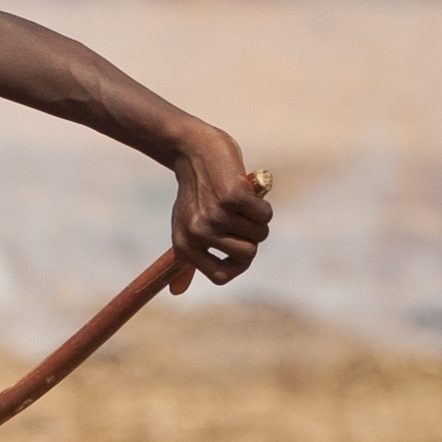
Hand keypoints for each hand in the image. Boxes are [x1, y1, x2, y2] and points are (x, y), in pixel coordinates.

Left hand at [169, 125, 274, 283]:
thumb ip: (188, 259)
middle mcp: (198, 233)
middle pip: (248, 255)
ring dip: (257, 215)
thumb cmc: (194, 190)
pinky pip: (264, 214)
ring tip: (239, 198)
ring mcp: (216, 216)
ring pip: (259, 233)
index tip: (238, 243)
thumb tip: (176, 293)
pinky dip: (262, 202)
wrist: (192, 148)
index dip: (238, 262)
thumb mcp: (186, 227)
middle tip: (238, 214)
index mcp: (185, 246)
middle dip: (251, 234)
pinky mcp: (233, 197)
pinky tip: (247, 189)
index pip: (223, 276)